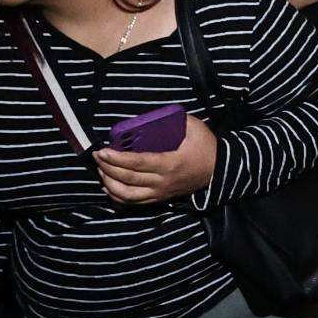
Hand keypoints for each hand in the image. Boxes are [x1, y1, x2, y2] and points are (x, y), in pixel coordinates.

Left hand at [95, 112, 217, 204]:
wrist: (220, 170)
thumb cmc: (206, 146)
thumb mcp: (194, 127)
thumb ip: (175, 119)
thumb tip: (153, 114)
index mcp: (170, 163)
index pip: (137, 163)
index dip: (117, 158)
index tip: (102, 151)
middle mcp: (163, 181)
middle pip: (128, 179)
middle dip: (107, 168)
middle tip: (97, 156)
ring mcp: (160, 193)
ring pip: (127, 195)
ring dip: (110, 184)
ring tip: (101, 170)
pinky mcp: (160, 198)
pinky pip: (134, 203)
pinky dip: (118, 196)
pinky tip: (109, 186)